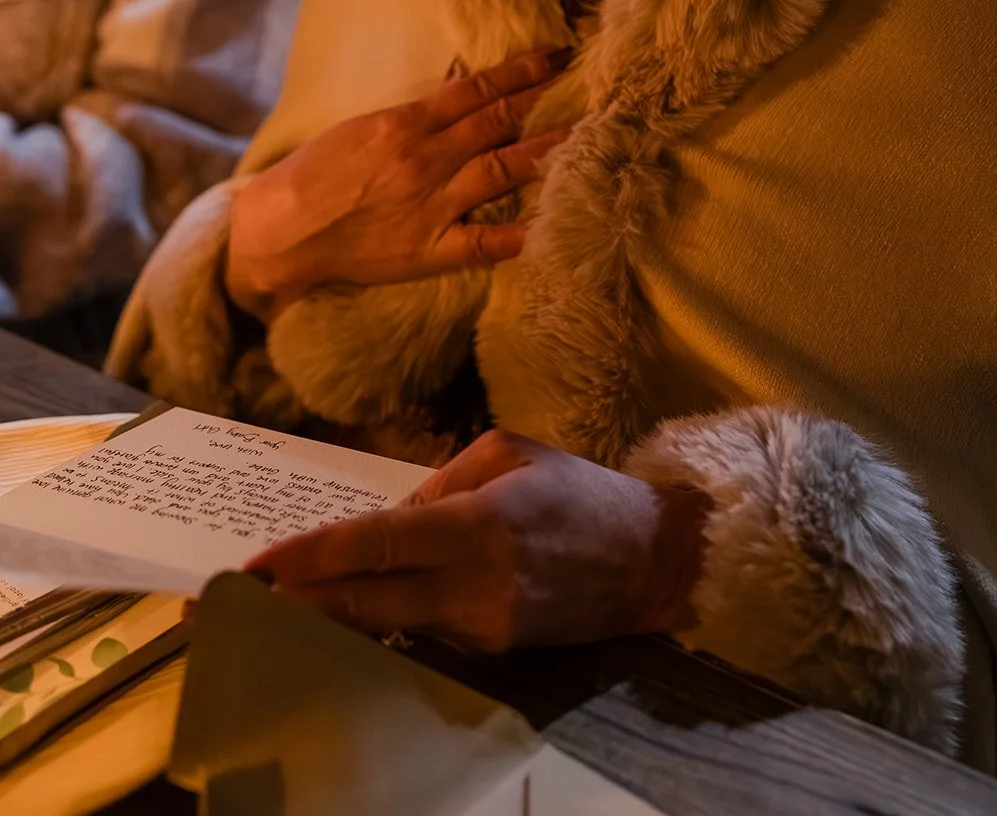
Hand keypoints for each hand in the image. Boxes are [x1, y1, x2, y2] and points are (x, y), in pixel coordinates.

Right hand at [226, 49, 570, 320]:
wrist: (282, 231)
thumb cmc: (318, 174)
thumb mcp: (364, 127)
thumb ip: (418, 111)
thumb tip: (463, 82)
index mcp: (405, 124)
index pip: (477, 89)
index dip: (522, 71)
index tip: (558, 56)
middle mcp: (425, 159)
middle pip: (499, 123)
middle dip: (546, 101)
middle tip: (589, 85)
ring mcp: (431, 205)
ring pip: (503, 170)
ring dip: (547, 152)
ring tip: (588, 138)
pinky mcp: (430, 249)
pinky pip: (485, 241)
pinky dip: (521, 232)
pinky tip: (555, 221)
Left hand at [246, 430, 707, 650]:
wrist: (650, 562)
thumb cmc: (578, 491)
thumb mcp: (509, 453)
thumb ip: (440, 482)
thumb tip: (386, 517)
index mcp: (477, 524)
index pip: (374, 543)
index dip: (311, 557)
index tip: (258, 565)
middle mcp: (473, 585)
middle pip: (364, 602)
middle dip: (298, 601)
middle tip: (237, 599)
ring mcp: (481, 628)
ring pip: (386, 625)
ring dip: (333, 613)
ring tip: (277, 602)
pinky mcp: (492, 651)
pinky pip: (421, 633)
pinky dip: (382, 620)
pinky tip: (348, 609)